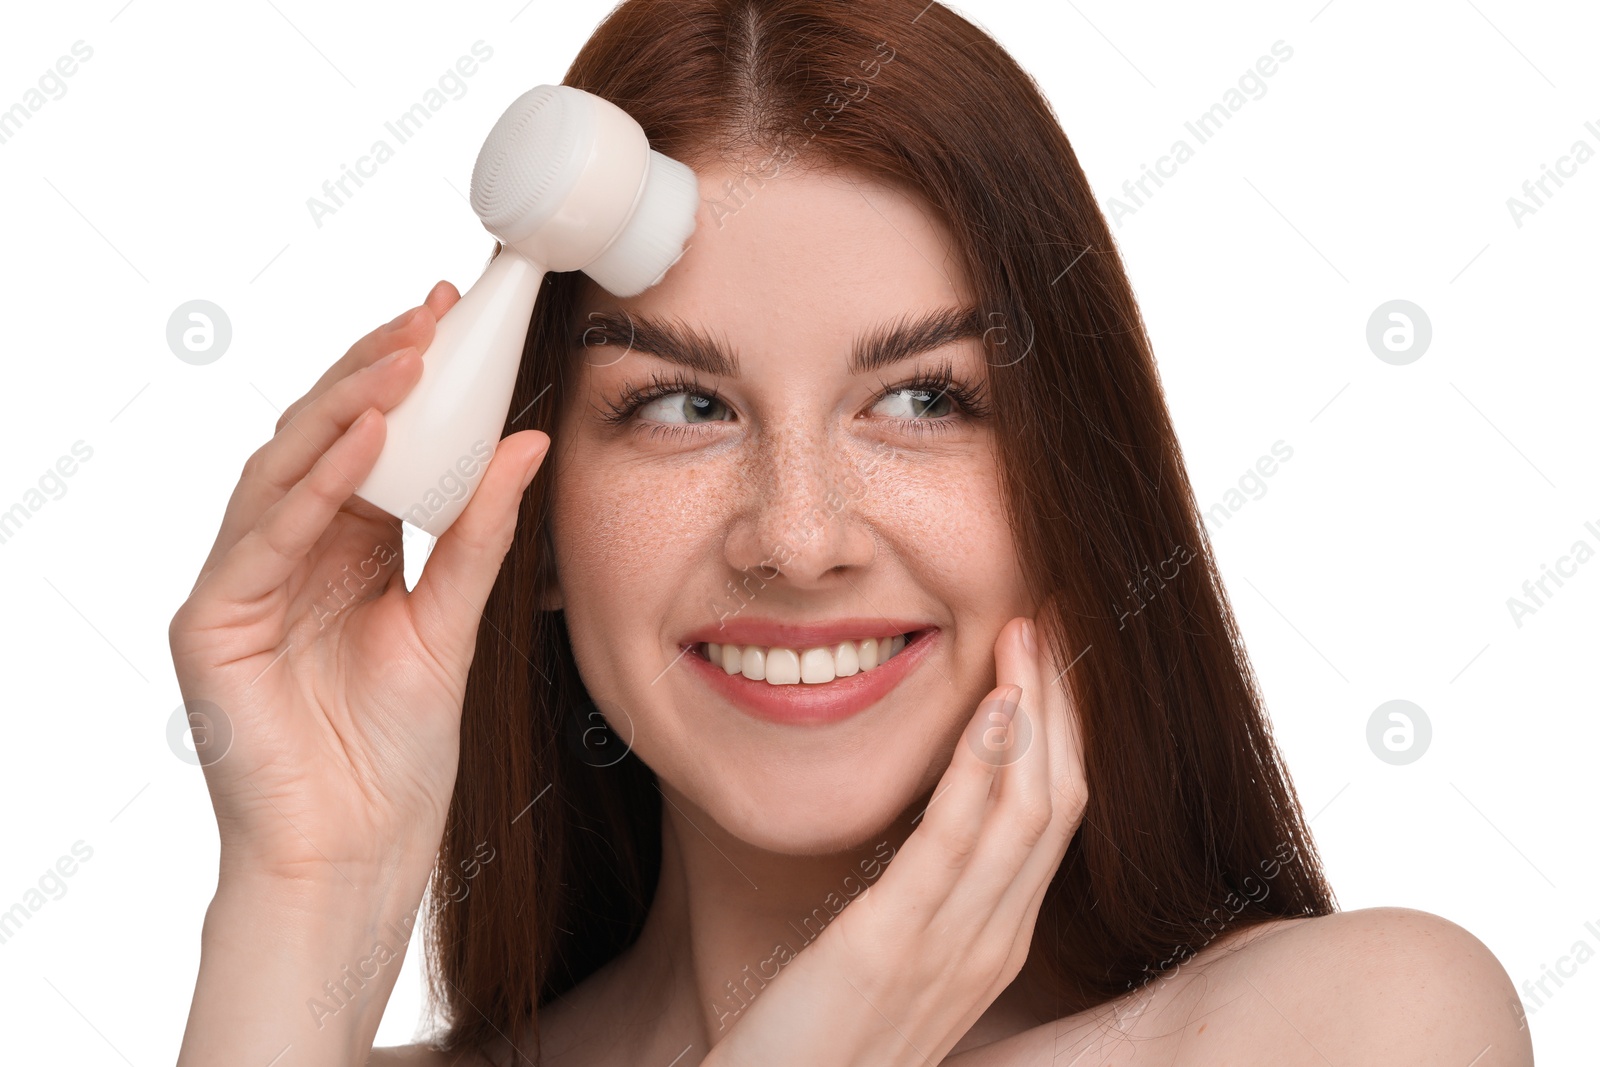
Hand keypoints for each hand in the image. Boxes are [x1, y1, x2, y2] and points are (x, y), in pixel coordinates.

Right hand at [167, 281, 549, 887]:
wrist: (359, 852)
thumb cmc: (398, 753)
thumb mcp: (453, 622)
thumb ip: (481, 535)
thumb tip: (527, 444)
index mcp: (344, 548)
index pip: (368, 440)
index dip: (405, 378)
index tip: (454, 319)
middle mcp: (287, 553)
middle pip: (321, 438)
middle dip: (375, 371)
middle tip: (432, 314)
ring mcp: (243, 583)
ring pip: (283, 468)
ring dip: (345, 408)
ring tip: (405, 358)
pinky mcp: (211, 622)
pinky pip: (262, 535)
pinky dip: (312, 483)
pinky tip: (362, 439)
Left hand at [704, 615, 1087, 1066]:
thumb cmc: (822, 1037)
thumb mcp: (895, 961)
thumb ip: (925, 899)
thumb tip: (929, 827)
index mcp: (994, 941)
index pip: (1055, 818)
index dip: (1066, 732)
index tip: (1057, 660)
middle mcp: (991, 942)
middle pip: (1059, 801)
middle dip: (1065, 705)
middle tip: (1058, 621)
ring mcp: (951, 946)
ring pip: (1027, 810)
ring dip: (1036, 713)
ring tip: (1030, 635)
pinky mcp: (891, 942)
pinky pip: (955, 843)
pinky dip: (983, 768)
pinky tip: (994, 707)